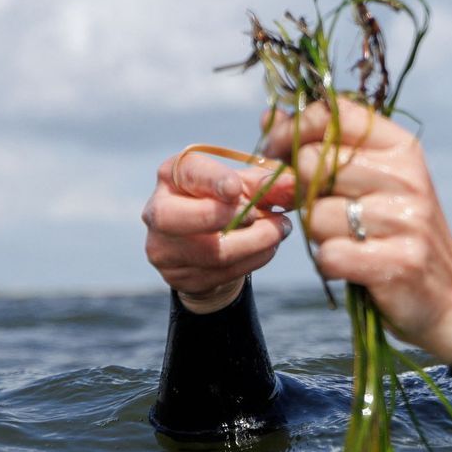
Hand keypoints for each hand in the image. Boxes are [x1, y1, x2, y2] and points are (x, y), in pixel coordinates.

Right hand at [142, 151, 293, 312]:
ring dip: (256, 242)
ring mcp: (163, 248)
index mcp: (172, 176)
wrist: (208, 245)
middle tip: (263, 215)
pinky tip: (268, 248)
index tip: (235, 188)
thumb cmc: (226, 203)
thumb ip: (266, 184)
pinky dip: (254, 259)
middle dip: (226, 217)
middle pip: (178, 217)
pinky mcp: (177, 277)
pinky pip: (222, 273)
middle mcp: (158, 211)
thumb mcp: (244, 186)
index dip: (211, 181)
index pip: (188, 174)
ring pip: (211, 252)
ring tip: (280, 230)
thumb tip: (293, 184)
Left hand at [273, 98, 451, 362]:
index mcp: (402, 149)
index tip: (276, 152)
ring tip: (347, 241)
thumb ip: (325, 149)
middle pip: (312, 163)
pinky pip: (328, 255)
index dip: (292, 129)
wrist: (450, 294)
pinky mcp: (396, 263)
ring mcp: (404, 221)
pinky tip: (352, 265)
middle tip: (318, 209)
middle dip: (300, 190)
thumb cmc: (397, 232)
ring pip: (315, 214)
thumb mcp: (373, 181)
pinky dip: (331, 264)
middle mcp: (406, 178)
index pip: (334, 115)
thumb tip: (269, 117)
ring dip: (318, 234)